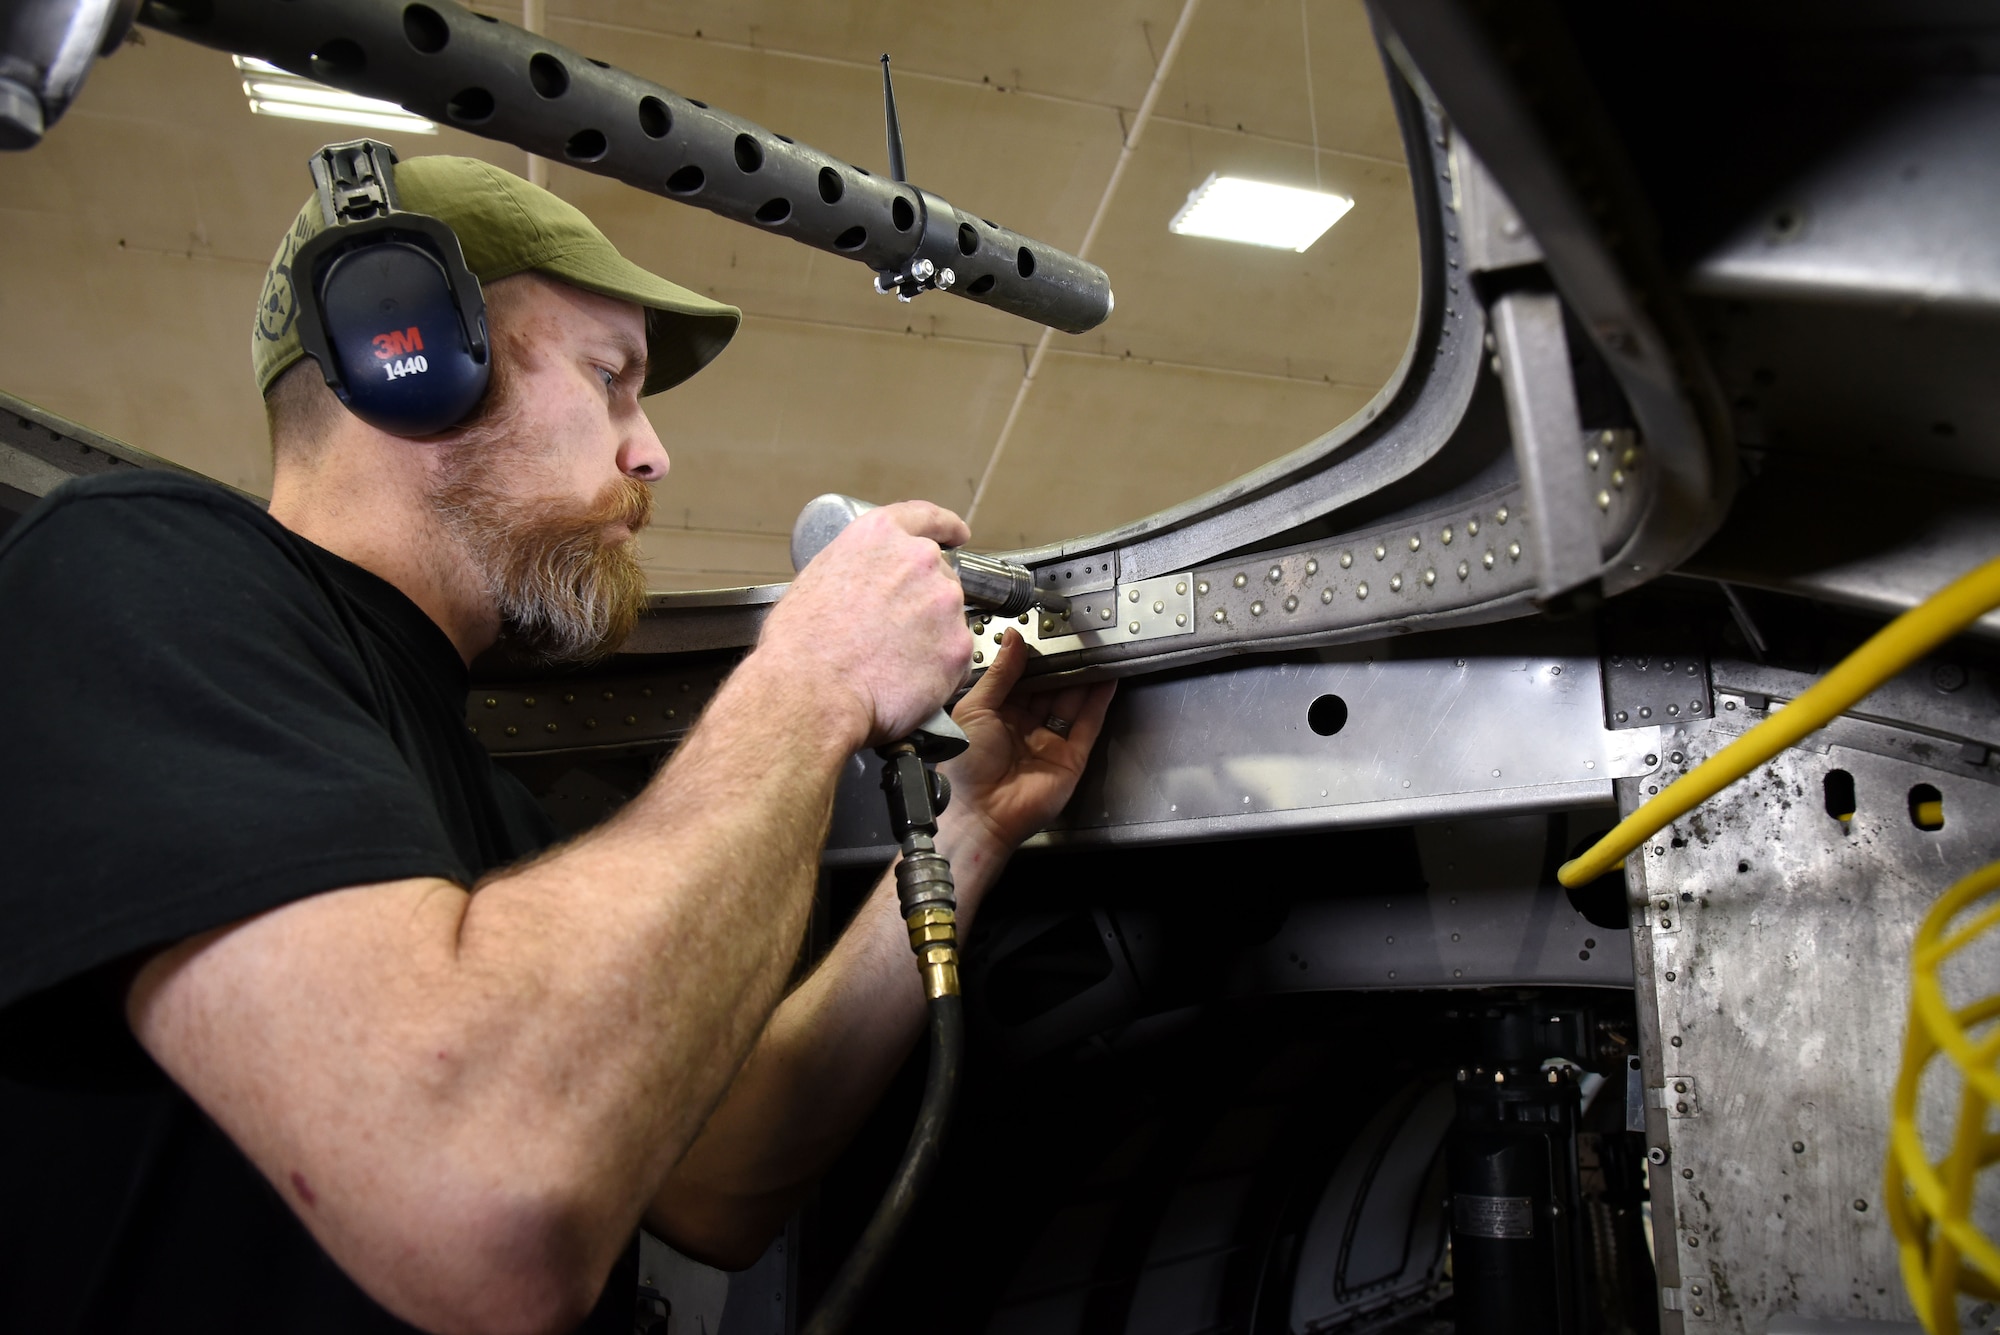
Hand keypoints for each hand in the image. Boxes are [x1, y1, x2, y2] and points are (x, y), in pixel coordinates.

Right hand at [757, 500, 973, 748]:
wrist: (811, 691)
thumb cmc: (800, 644)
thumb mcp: (817, 578)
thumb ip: (856, 569)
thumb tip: (867, 586)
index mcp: (880, 536)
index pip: (927, 518)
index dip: (946, 527)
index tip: (958, 534)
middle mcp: (919, 560)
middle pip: (939, 576)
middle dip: (923, 602)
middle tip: (894, 632)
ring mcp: (943, 602)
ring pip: (948, 618)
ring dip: (931, 636)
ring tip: (892, 662)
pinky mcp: (958, 646)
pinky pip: (955, 656)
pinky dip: (938, 669)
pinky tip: (906, 680)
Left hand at [939, 628, 1116, 858]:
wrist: (978, 813)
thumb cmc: (964, 764)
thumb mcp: (975, 708)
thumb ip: (1000, 673)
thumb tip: (1012, 637)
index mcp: (997, 714)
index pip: (1022, 679)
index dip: (1035, 658)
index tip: (1047, 633)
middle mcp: (1024, 727)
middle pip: (1050, 689)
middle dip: (1063, 665)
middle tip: (1077, 637)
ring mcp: (1050, 742)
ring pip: (1071, 703)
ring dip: (1085, 678)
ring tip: (1098, 649)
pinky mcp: (1070, 758)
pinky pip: (1087, 725)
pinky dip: (1099, 702)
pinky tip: (1107, 678)